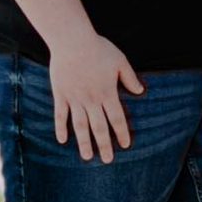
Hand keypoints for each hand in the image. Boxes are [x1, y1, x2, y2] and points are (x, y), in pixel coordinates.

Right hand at [48, 31, 143, 163]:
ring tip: (87, 157)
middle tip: (107, 160)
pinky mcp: (60, 94)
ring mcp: (74, 98)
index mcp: (107, 92)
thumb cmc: (98, 48)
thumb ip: (129, 78)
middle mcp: (91, 99)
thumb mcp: (120, 61)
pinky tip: (62, 140)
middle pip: (99, 127)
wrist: (72, 40)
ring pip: (80, 126)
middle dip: (104, 145)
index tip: (125, 145)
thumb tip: (141, 91)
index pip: (116, 118)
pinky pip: (60, 115)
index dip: (121, 133)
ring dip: (84, 143)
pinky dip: (61, 128)